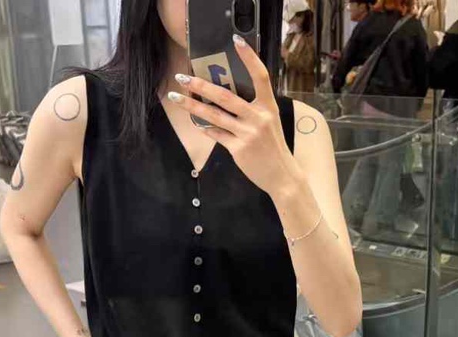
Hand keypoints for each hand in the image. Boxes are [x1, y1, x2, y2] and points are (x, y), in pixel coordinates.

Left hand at [168, 36, 298, 198]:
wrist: (281, 175)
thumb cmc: (273, 146)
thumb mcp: (269, 122)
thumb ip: (253, 108)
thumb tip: (224, 96)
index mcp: (268, 106)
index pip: (260, 76)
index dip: (249, 57)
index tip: (236, 40)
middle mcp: (258, 117)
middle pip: (225, 96)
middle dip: (201, 85)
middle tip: (183, 77)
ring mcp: (247, 133)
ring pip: (214, 116)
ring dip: (192, 106)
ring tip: (176, 98)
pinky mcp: (238, 149)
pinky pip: (216, 134)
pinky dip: (205, 128)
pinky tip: (195, 122)